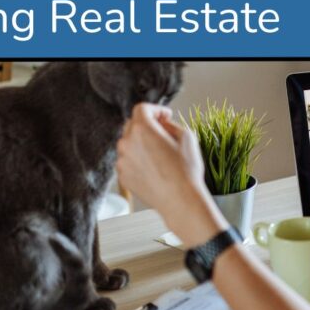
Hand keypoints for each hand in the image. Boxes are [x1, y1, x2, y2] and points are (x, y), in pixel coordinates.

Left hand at [116, 103, 227, 246]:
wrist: (180, 200)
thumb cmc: (186, 170)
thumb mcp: (187, 136)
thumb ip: (170, 124)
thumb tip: (162, 124)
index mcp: (142, 129)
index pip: (142, 108)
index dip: (156, 109)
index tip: (165, 115)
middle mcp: (126, 143)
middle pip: (132, 125)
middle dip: (147, 126)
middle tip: (163, 134)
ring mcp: (122, 161)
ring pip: (129, 144)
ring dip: (142, 144)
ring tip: (160, 155)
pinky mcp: (123, 176)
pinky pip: (128, 161)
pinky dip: (138, 160)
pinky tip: (155, 169)